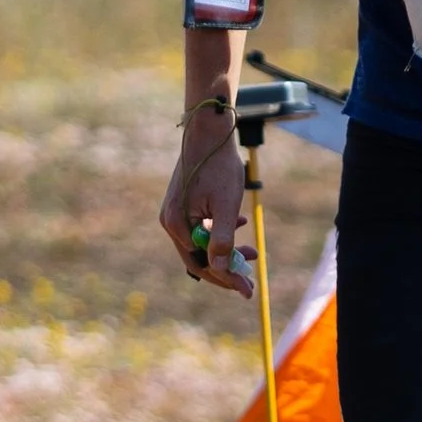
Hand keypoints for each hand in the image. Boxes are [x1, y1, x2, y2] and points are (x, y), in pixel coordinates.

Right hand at [159, 112, 253, 295]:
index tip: (247, 291)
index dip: (226, 280)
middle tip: (250, 278)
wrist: (209, 131)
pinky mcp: (183, 203)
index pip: (201, 265)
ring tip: (251, 252)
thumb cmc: (219, 166)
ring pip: (202, 242)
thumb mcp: (227, 206)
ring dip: (226, 249)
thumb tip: (221, 271)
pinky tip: (240, 222)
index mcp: (176, 225)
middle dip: (226, 268)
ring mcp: (174, 212)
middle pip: (199, 257)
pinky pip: (201, 226)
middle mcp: (170, 222)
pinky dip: (220, 230)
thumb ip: (223, 240)